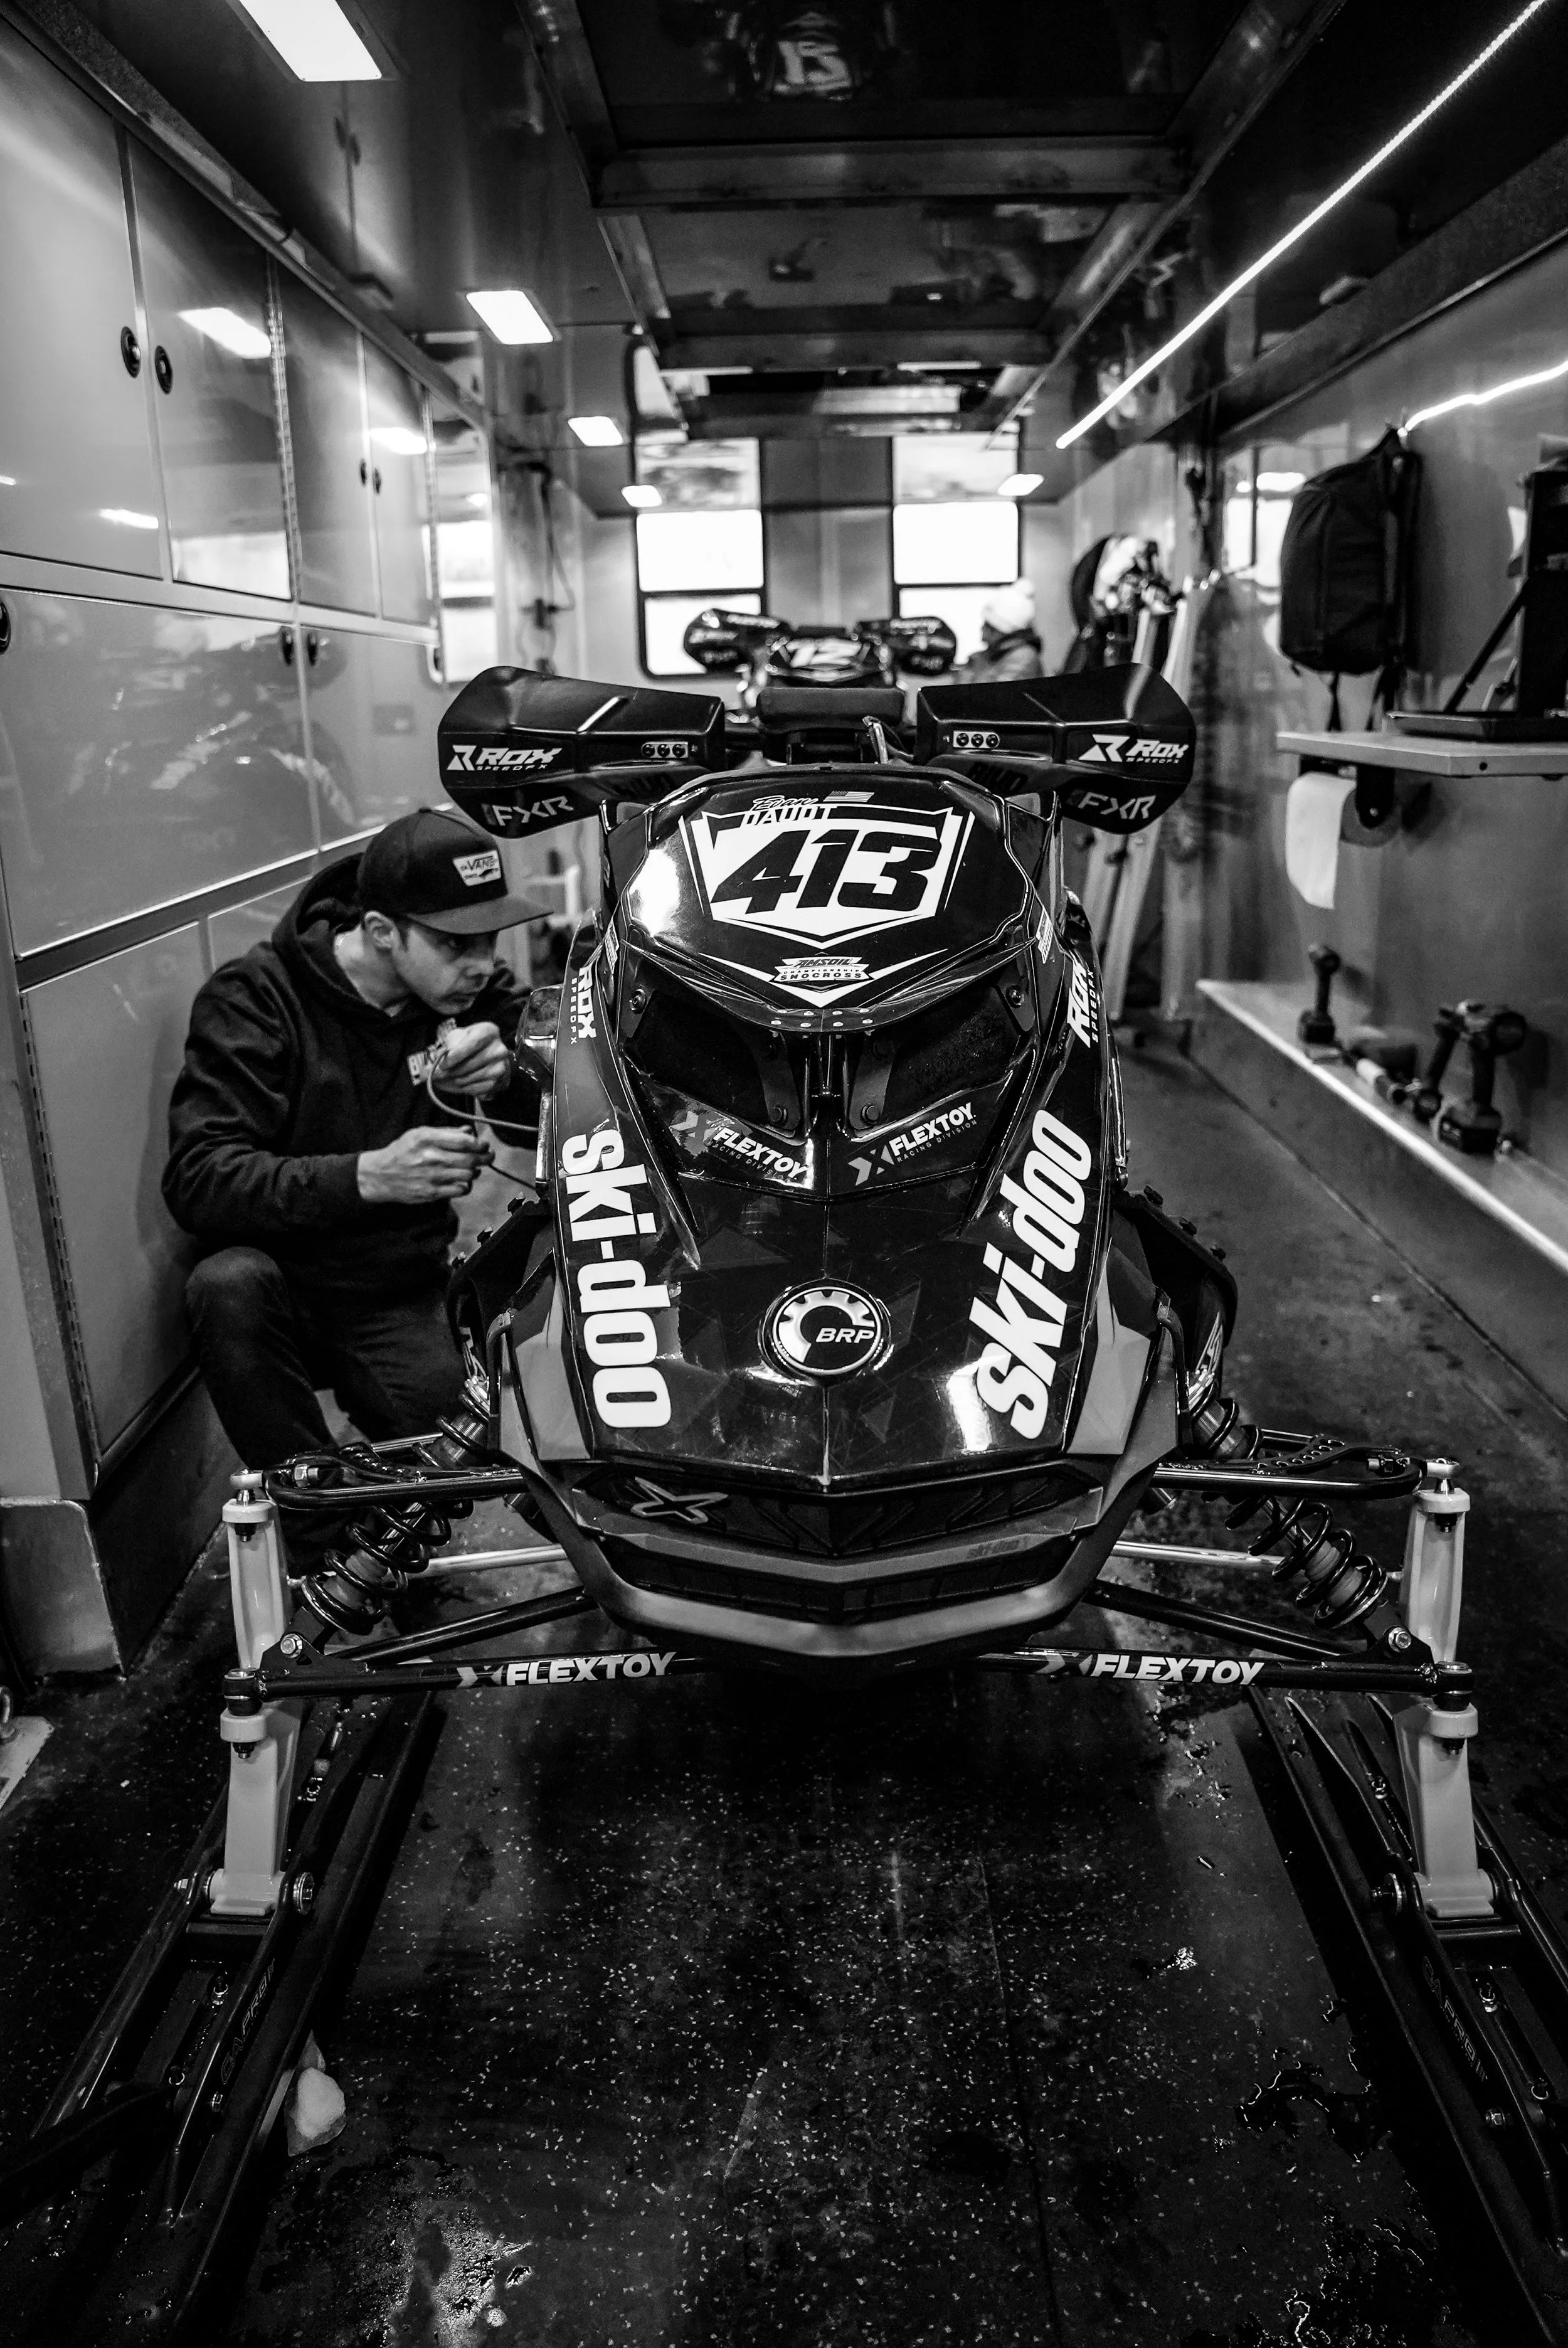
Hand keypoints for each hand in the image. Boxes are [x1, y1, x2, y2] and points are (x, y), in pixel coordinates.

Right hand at [357, 1126, 490, 1204]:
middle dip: (484, 1157)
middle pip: (470, 1159)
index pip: (464, 1141)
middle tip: (488, 1156)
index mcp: (427, 1139)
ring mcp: (431, 1177)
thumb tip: (469, 1131)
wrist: (380, 1175)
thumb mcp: (419, 1134)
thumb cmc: (402, 1152)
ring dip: (475, 1171)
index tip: (484, 1144)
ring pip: (468, 1175)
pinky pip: (460, 1190)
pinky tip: (462, 1181)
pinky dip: (466, 1185)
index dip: (479, 1144)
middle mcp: (430, 1157)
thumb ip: (446, 1132)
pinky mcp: (432, 1193)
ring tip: (473, 1168)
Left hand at [434, 1022, 512, 1101]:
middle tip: (434, 1075)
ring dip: (452, 1081)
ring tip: (446, 1077)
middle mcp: (498, 1050)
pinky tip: (457, 1082)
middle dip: (447, 1072)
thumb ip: (446, 1047)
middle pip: (467, 1065)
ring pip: (467, 1079)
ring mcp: (500, 1068)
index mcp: (488, 1032)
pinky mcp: (497, 1083)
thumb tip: (429, 1065)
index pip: (470, 1045)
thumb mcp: (459, 1037)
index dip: (454, 1056)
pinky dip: (461, 1088)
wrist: (492, 1056)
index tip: (442, 1064)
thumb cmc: (471, 1044)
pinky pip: (473, 1089)